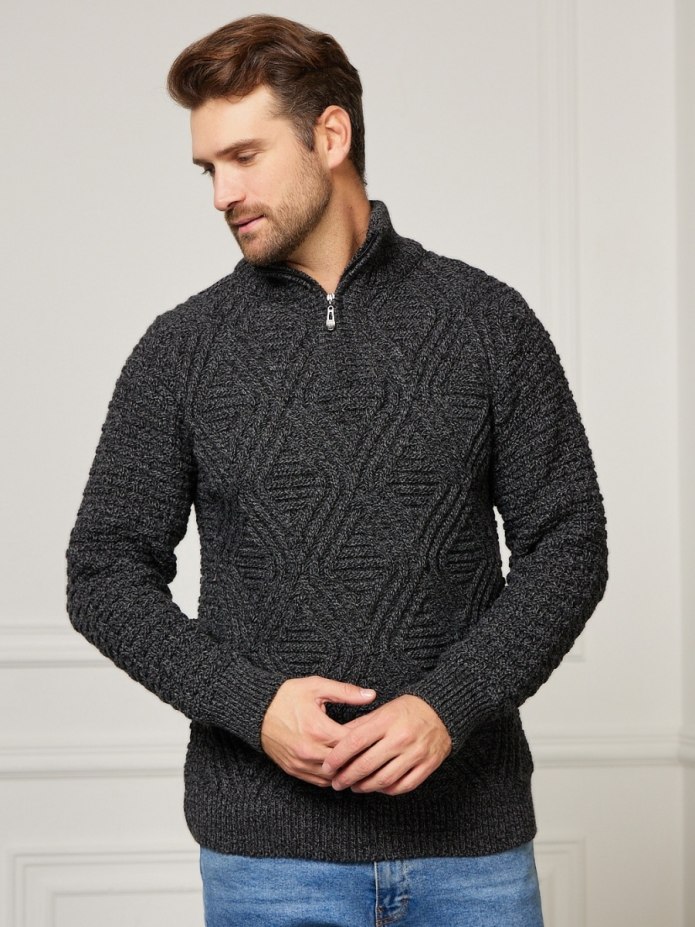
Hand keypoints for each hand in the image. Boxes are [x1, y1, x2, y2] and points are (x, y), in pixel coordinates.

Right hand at [260, 676, 376, 786]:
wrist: (256, 709)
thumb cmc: (286, 696)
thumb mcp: (316, 686)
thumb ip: (346, 692)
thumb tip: (371, 695)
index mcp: (318, 729)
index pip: (352, 743)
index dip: (366, 740)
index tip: (373, 734)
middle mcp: (309, 751)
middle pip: (345, 764)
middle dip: (358, 757)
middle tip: (369, 749)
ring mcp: (300, 763)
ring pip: (333, 777)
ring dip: (345, 770)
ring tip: (356, 759)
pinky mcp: (293, 770)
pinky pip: (318, 782)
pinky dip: (331, 776)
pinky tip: (338, 766)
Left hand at [320, 694, 451, 795]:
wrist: (443, 712)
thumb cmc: (408, 710)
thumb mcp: (383, 711)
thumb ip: (360, 725)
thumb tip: (336, 741)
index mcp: (387, 721)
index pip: (355, 742)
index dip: (338, 757)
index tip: (327, 766)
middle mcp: (401, 737)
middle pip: (367, 764)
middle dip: (347, 777)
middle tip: (336, 783)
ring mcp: (415, 753)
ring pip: (384, 779)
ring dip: (365, 786)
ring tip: (354, 787)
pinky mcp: (427, 766)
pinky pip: (403, 786)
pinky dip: (387, 790)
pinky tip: (378, 788)